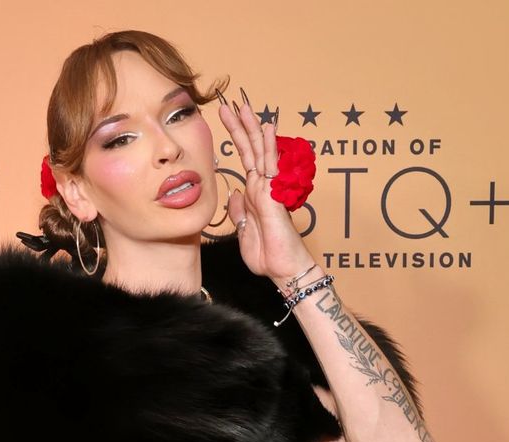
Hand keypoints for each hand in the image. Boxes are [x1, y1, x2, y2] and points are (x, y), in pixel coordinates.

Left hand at [217, 88, 314, 282]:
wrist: (283, 270)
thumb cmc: (267, 254)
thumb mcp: (242, 230)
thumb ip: (238, 211)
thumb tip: (234, 194)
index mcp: (253, 194)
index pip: (244, 159)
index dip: (235, 139)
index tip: (226, 121)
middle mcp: (262, 186)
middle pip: (250, 149)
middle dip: (239, 125)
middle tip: (229, 103)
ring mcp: (269, 188)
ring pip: (259, 151)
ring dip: (251, 127)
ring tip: (243, 105)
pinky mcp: (274, 194)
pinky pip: (271, 166)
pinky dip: (269, 145)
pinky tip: (267, 127)